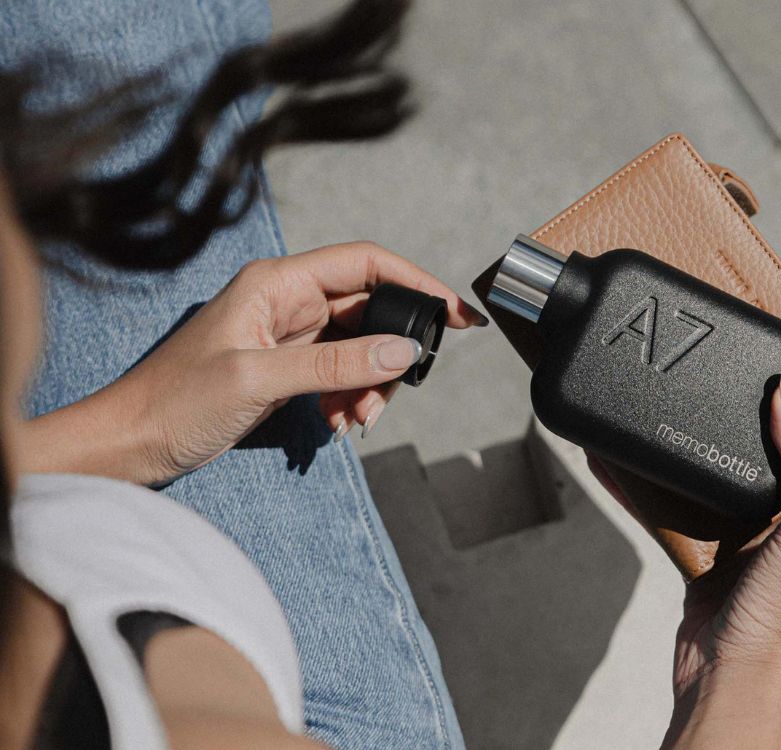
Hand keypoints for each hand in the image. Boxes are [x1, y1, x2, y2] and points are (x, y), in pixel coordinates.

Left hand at [23, 242, 485, 484]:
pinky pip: (339, 374)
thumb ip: (334, 364)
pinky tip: (339, 423)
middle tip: (390, 395)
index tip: (456, 313)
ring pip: (359, 347)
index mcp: (277, 284)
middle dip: (391, 354)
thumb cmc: (173, 403)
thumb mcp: (258, 380)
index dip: (417, 282)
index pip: (365, 264)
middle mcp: (287, 302)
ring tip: (357, 419)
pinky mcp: (286, 368)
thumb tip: (402, 352)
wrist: (130, 443)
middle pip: (369, 310)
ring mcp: (289, 336)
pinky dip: (350, 397)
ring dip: (370, 384)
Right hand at [589, 370, 780, 748]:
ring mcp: (750, 530)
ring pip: (723, 469)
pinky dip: (655, 482)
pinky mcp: (710, 546)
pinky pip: (682, 501)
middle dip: (751, 410)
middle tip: (724, 371)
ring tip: (674, 403)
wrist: (727, 675)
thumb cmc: (779, 617)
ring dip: (699, 440)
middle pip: (776, 446)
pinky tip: (626, 462)